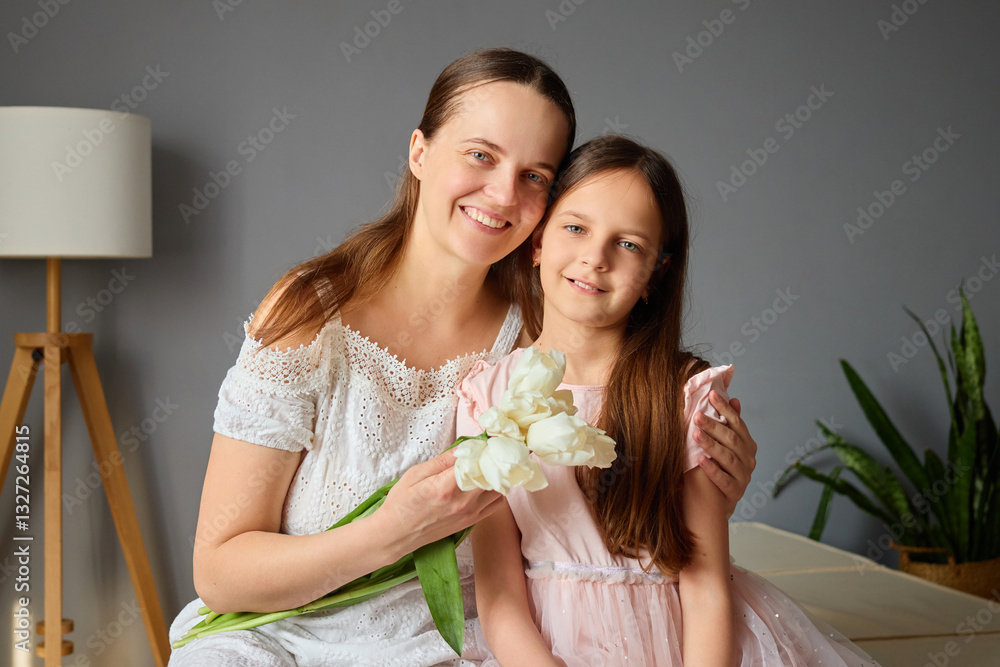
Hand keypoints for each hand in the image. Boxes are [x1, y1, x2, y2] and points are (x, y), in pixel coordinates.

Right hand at [376, 449, 504, 556]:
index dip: (482, 449)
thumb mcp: (415, 474)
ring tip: (485, 467)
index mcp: (446, 487)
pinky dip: (496, 491)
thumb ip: (441, 461)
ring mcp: (469, 513)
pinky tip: (484, 484)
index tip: (482, 441)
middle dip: (492, 460)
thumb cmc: (401, 504)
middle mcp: (462, 502)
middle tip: (487, 451)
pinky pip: (496, 504)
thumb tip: (463, 448)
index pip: (476, 462)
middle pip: (492, 475)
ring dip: (495, 476)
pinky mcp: (472, 521)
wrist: (396, 535)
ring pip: (499, 489)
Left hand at [693, 393, 756, 516]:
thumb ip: (729, 424)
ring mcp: (744, 476)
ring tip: (695, 434)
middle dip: (714, 426)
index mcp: (747, 444)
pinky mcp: (736, 492)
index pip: (737, 423)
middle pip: (732, 439)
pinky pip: (724, 480)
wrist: (718, 501)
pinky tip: (699, 460)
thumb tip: (734, 398)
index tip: (711, 395)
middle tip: (696, 416)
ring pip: (729, 458)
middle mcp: (749, 459)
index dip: (724, 409)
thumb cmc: (720, 466)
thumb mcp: (725, 444)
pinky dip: (712, 469)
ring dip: (711, 445)